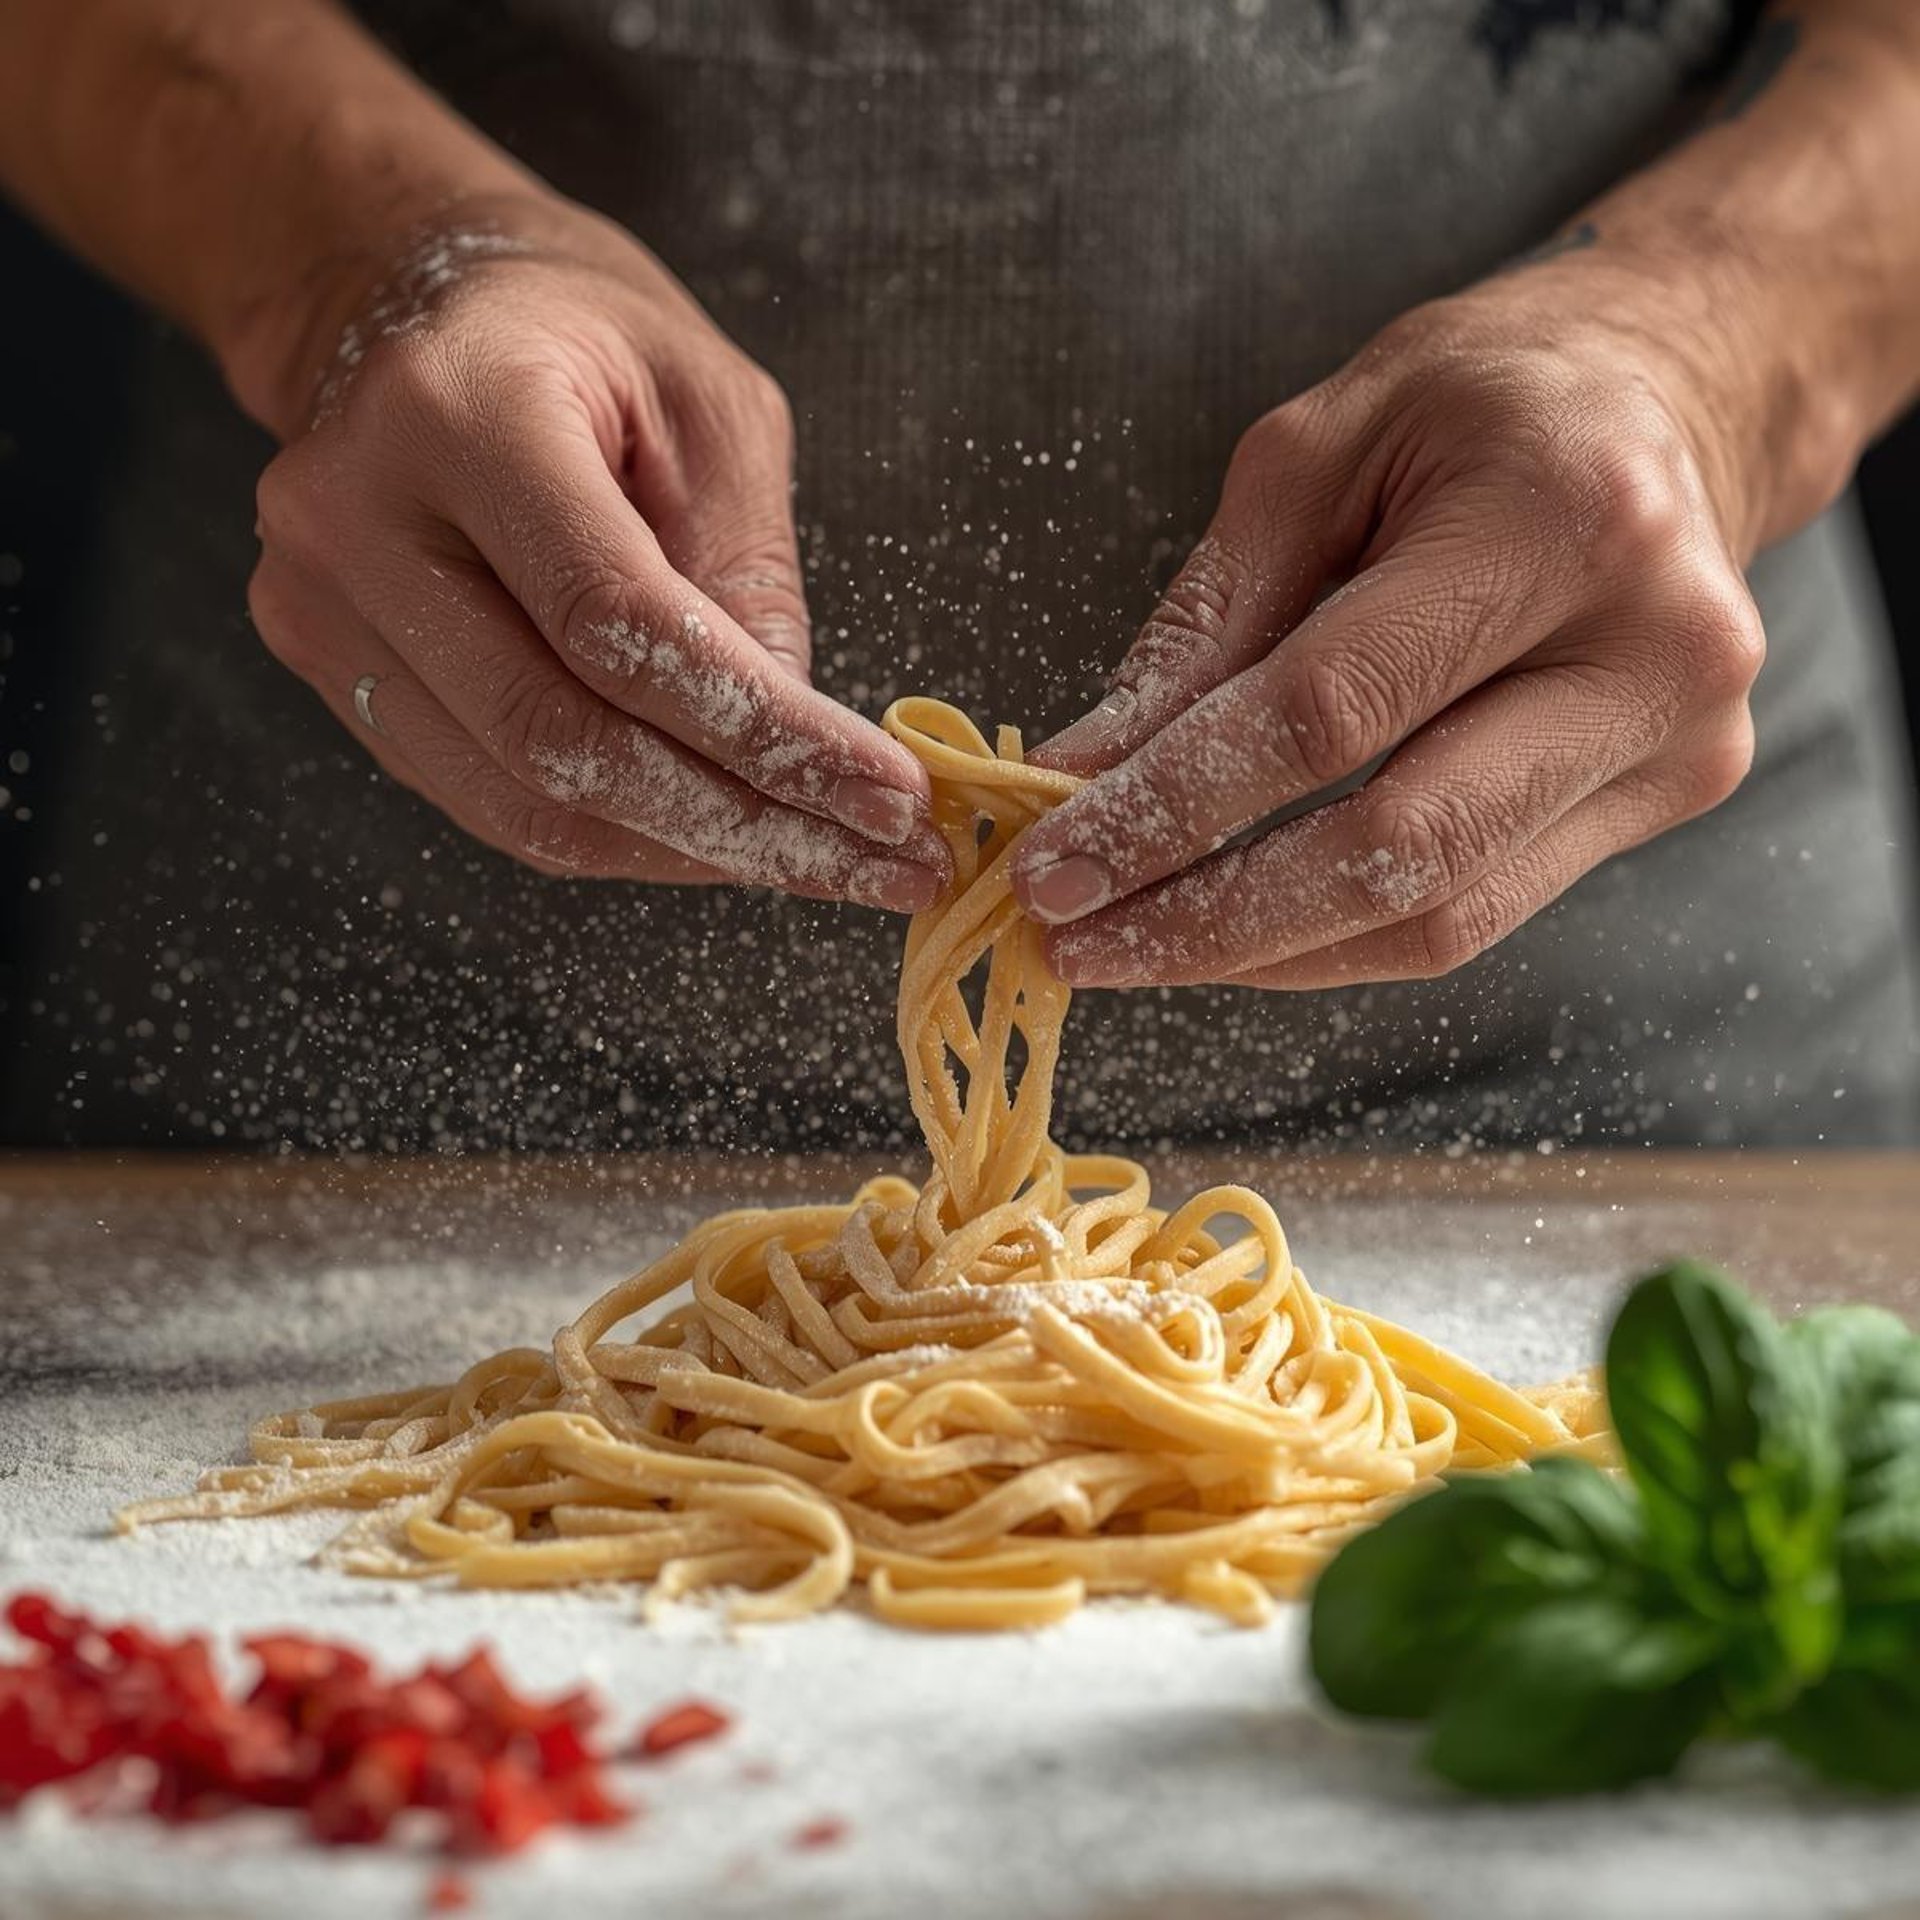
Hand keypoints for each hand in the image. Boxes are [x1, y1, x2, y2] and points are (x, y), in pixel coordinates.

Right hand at [248, 192, 947, 908]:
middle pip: (558, 738)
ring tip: (817, 858)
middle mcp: (353, 519)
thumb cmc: (581, 340)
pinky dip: (621, 835)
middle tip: (874, 861)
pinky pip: (492, 800)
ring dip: (687, 851)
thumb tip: (801, 750)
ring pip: (523, 800)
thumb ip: (751, 573)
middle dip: (738, 823)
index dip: (764, 733)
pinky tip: (718, 831)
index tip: (888, 797)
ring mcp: (323, 608)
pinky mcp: (333, 672)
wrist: (415, 314)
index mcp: (456, 413)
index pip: (615, 623)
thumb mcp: (712, 408)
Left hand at [1012, 258, 1768, 986]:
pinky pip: (1477, 913)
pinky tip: (1239, 931)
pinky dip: (1338, 939)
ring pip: (1439, 918)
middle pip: (1397, 852)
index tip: (1050, 867)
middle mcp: (1652, 649)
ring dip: (1262, 953)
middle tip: (1076, 941)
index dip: (1172, 809)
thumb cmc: (1481, 401)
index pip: (1329, 714)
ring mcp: (1679, 740)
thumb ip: (1203, 629)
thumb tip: (1083, 775)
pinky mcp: (1675, 795)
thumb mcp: (1314, 458)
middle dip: (1209, 920)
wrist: (1675, 398)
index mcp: (1561, 519)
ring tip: (1133, 947)